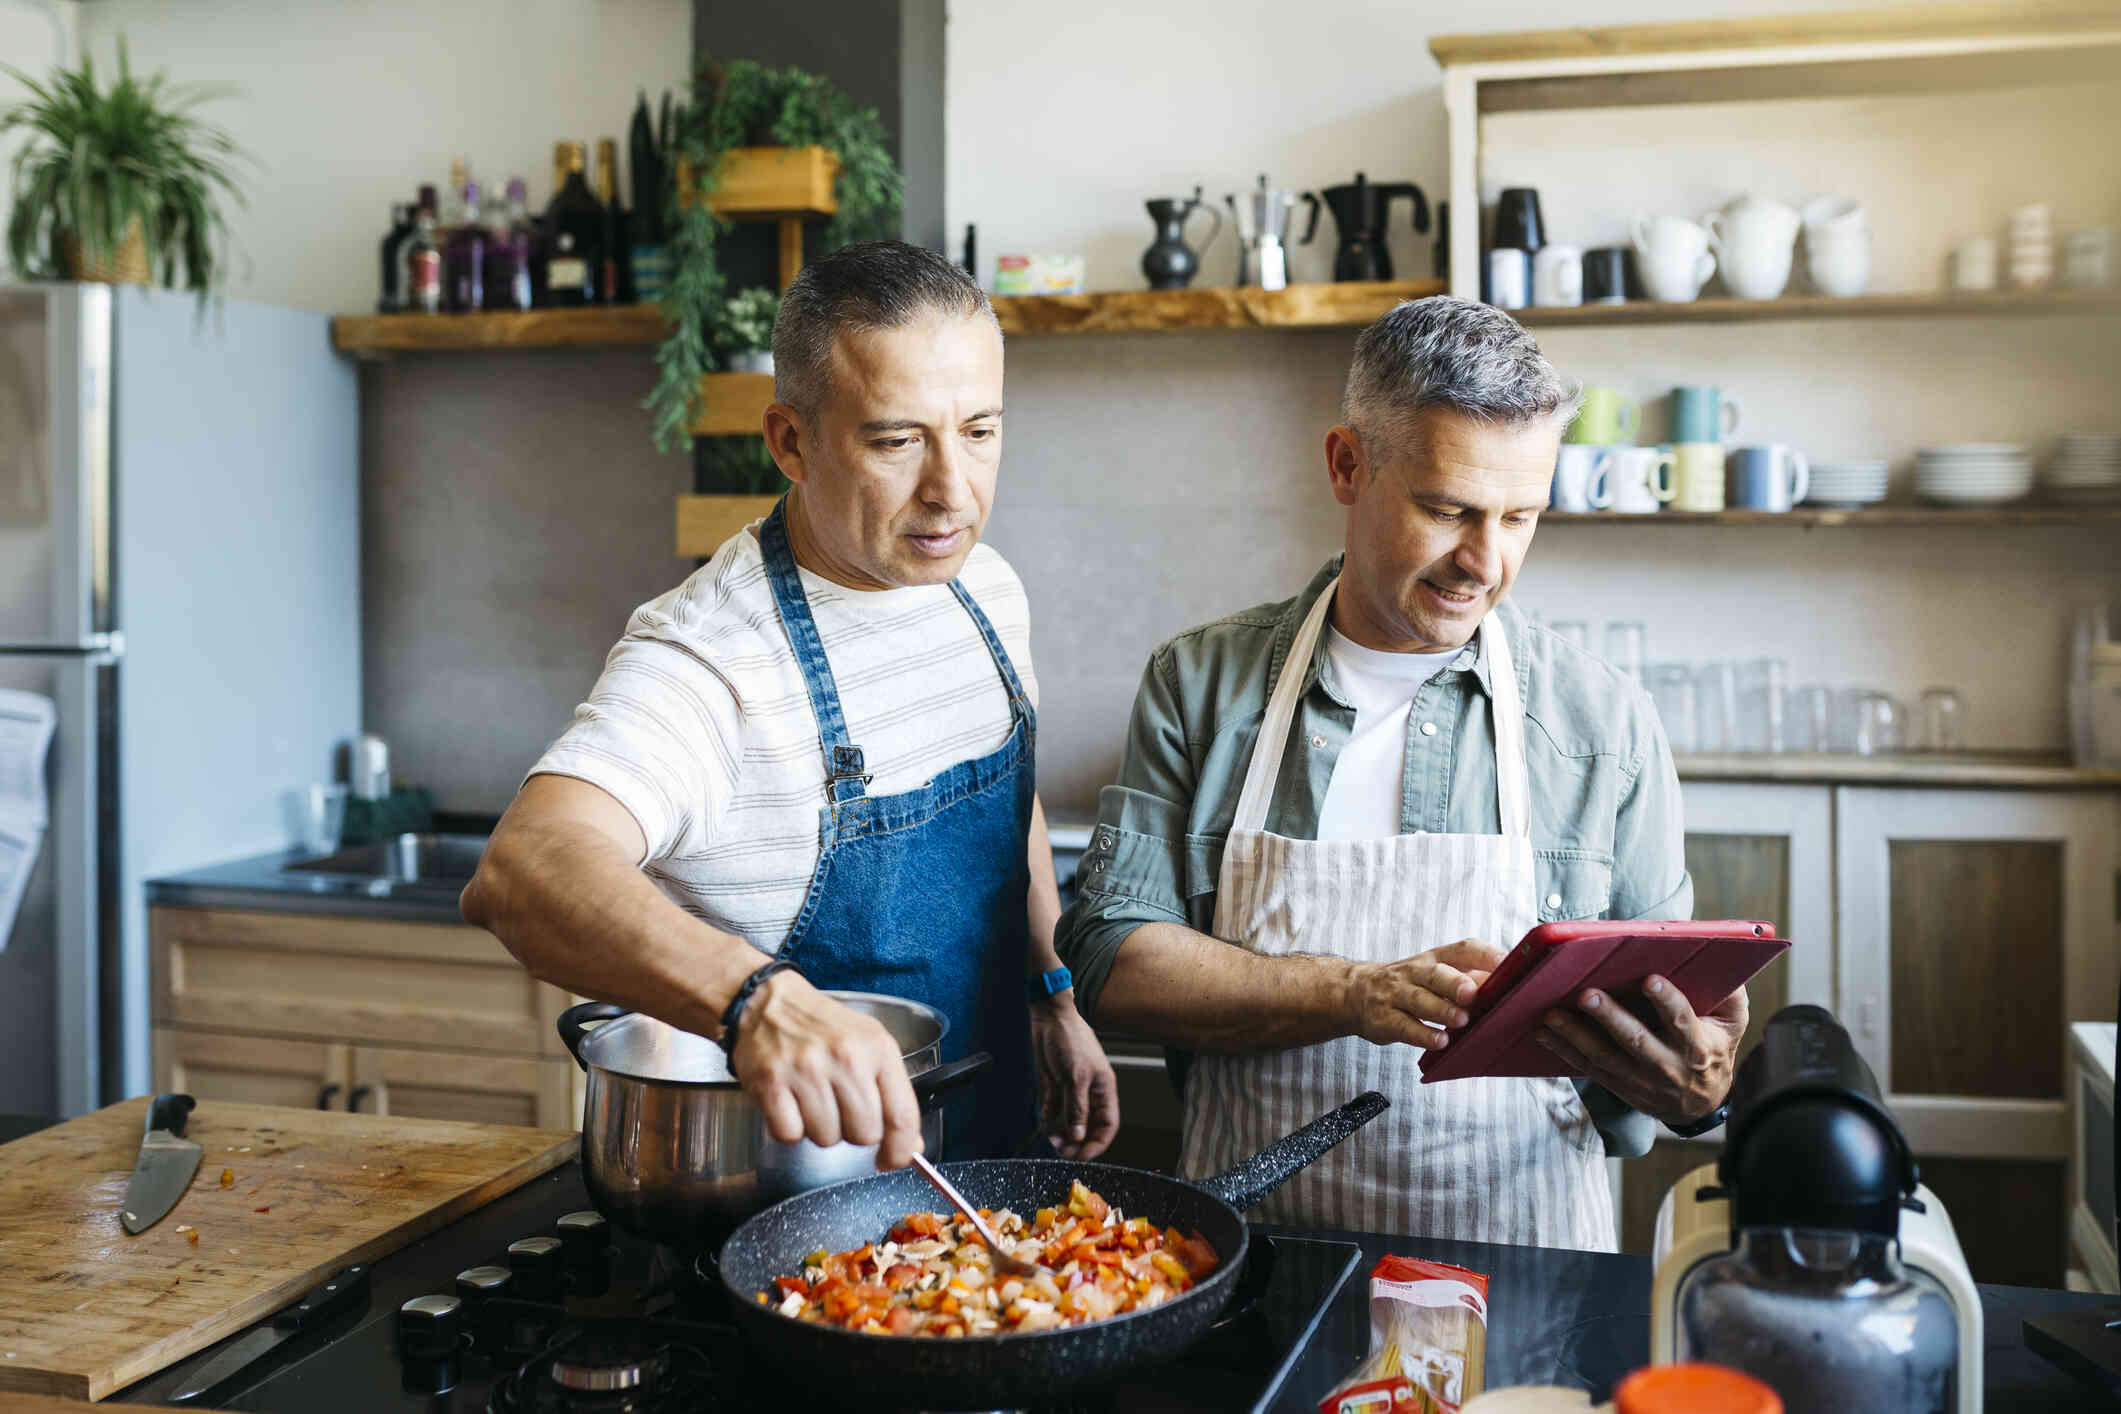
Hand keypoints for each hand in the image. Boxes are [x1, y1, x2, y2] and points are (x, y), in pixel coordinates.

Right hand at [730, 970, 923, 1168]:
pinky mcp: (771, 1083)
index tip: (892, 1159)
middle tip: (840, 1107)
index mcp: (877, 1048)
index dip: (901, 1149)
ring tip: (812, 1098)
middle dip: (854, 1131)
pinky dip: (789, 1127)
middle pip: (864, 1134)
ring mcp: (806, 1070)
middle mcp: (845, 1058)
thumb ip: (893, 1094)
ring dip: (820, 1128)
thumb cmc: (823, 1028)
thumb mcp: (869, 1046)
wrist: (769, 1003)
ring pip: (827, 1138)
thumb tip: (910, 1146)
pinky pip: (790, 1135)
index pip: (902, 1115)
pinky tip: (789, 1102)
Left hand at [1032, 994, 1119, 1158]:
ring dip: (1061, 1133)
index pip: (1107, 1125)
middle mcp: (1088, 1093)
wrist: (1049, 1018)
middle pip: (1087, 1127)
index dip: (1097, 1143)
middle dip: (1077, 1142)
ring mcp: (1071, 1090)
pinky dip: (1049, 1120)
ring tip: (1051, 1141)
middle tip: (1063, 1152)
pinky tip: (1044, 1126)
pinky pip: (1053, 1110)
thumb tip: (1078, 1135)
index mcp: (1103, 1090)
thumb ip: (1077, 1108)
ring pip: (1069, 1121)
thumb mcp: (1075, 1077)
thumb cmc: (1070, 1039)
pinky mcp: (1054, 1086)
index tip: (1083, 1156)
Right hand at [1346, 938, 1506, 1049]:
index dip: (1485, 955)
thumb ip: (1471, 979)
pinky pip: (1404, 1026)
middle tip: (1473, 993)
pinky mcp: (1384, 1019)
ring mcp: (1397, 994)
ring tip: (1460, 1021)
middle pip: (1436, 974)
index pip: (1463, 950)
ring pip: (1419, 1000)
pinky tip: (1439, 1042)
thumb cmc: (1410, 985)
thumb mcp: (1436, 974)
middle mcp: (1416, 972)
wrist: (1356, 992)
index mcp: (1436, 958)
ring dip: (1441, 1011)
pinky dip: (1422, 1035)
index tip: (1506, 964)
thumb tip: (1512, 985)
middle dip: (1455, 983)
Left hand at [1535, 976, 1746, 1124]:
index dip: (1666, 1001)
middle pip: (1636, 1041)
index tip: (1649, 979)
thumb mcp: (1733, 1024)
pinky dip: (1564, 1050)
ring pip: (1605, 1058)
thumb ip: (1730, 994)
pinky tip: (1543, 1032)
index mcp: (1697, 1046)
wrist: (1701, 1104)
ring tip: (1551, 1014)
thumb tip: (1723, 955)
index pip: (1682, 1021)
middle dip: (1610, 1017)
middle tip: (1586, 994)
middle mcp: (1667, 1065)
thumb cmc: (1714, 1049)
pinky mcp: (1618, 1086)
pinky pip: (1588, 1069)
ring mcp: (1640, 1080)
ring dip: (1575, 1035)